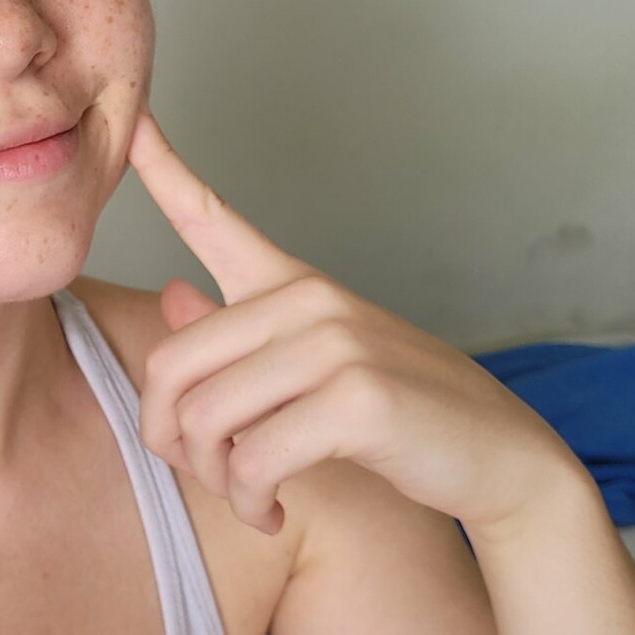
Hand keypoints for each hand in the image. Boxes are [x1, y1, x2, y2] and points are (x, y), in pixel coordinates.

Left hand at [123, 103, 583, 537]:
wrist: (501, 458)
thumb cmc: (402, 416)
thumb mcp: (317, 367)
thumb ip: (241, 338)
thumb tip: (175, 296)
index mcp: (293, 285)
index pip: (213, 217)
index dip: (164, 168)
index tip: (133, 122)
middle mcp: (309, 301)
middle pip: (171, 365)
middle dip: (171, 440)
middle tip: (205, 474)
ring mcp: (335, 345)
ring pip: (205, 420)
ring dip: (213, 479)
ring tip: (247, 497)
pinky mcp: (355, 400)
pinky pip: (252, 460)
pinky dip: (250, 502)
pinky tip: (272, 513)